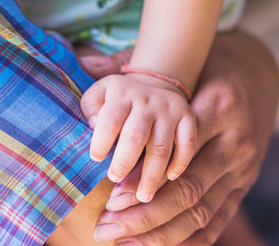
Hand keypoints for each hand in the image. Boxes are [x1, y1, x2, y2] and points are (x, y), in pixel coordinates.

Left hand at [80, 32, 278, 244]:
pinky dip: (189, 237)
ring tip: (122, 239)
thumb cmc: (211, 70)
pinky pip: (218, 217)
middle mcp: (236, 141)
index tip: (108, 185)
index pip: (172, 146)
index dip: (138, 169)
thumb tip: (85, 62)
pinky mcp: (244, 183)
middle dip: (145, 211)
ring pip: (199, 208)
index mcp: (218, 105)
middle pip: (186, 187)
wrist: (257, 79)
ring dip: (160, 229)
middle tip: (107, 225)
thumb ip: (135, 67)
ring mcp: (243, 166)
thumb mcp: (179, 61)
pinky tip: (157, 244)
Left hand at [80, 72, 196, 202]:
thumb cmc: (118, 98)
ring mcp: (169, 109)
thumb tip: (92, 126)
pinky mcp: (187, 117)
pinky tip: (170, 178)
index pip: (110, 119)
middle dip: (124, 162)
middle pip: (136, 135)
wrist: (153, 82)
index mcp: (121, 94)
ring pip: (162, 146)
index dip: (102, 142)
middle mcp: (147, 100)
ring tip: (143, 195)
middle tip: (115, 180)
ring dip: (152, 175)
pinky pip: (187, 143)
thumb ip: (90, 108)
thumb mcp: (98, 94)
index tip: (95, 159)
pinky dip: (180, 163)